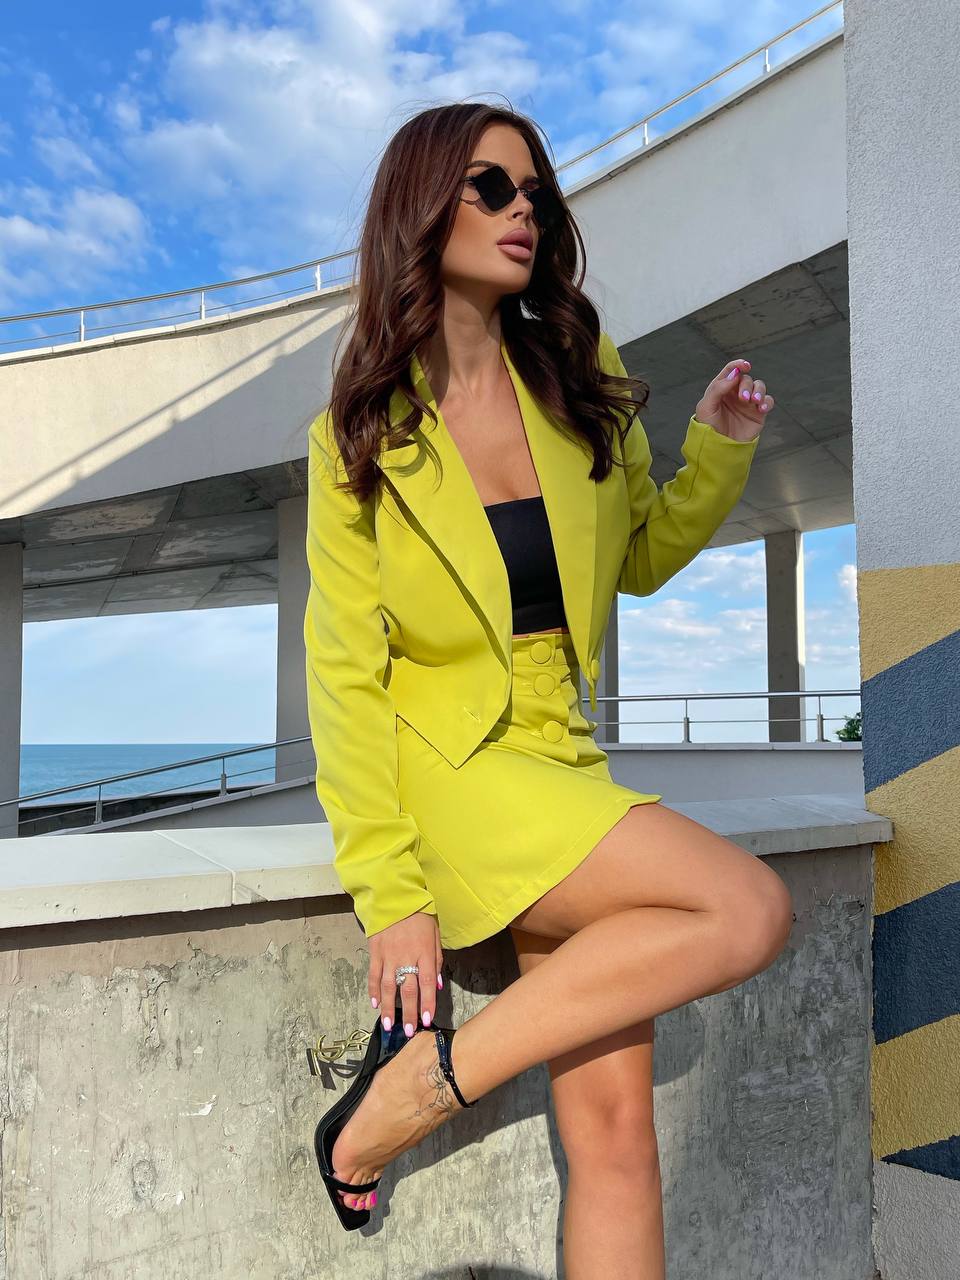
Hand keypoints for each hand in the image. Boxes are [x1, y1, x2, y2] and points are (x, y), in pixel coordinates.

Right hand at [367, 909, 442, 1036]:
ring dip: (389, 1007)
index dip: (427, 1004)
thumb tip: (436, 985)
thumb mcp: (435, 935)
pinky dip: (374, 990)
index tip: (427, 1021)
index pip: (427, 983)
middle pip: (408, 989)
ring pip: (389, 986)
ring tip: (389, 1025)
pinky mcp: (375, 952)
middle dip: (409, 1012)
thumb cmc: (420, 916)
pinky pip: (374, 975)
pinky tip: (375, 1003)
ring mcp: (389, 955)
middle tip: (410, 1031)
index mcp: (424, 953)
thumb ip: (436, 960)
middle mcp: (406, 957)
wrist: (395, 898)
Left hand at [694, 358, 773, 442]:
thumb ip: (717, 389)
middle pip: (746, 379)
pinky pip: (768, 401)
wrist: (719, 448)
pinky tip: (762, 409)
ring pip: (759, 386)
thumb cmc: (708, 428)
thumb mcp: (706, 407)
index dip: (738, 365)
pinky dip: (767, 402)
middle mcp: (735, 393)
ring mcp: (748, 402)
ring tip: (754, 402)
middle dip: (746, 386)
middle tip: (743, 398)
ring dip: (759, 391)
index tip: (745, 366)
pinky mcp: (758, 412)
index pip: (731, 370)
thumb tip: (734, 375)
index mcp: (721, 388)